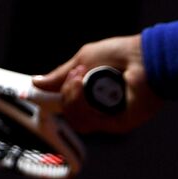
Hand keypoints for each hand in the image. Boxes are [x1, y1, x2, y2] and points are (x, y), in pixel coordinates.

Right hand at [33, 34, 162, 133]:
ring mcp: (109, 117)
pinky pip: (89, 122)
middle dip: (66, 94)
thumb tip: (35, 83)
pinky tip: (89, 85)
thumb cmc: (120, 53)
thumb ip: (61, 75)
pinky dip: (84, 104)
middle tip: (75, 75)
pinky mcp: (118, 124)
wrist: (144, 57)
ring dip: (73, 98)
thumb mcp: (84, 59)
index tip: (33, 95)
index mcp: (92, 93)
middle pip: (69, 114)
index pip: (67, 105)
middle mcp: (100, 108)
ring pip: (76, 120)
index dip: (52, 101)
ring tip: (82, 77)